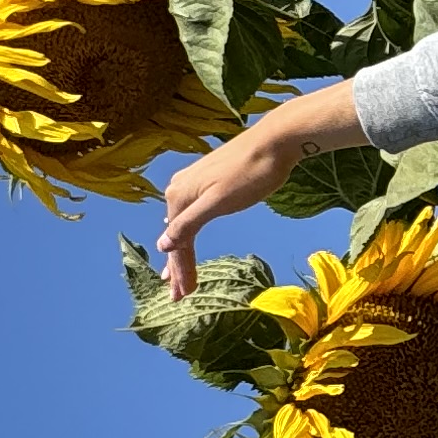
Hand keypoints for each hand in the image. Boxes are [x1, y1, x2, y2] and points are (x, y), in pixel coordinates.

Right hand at [156, 82, 362, 296]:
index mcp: (179, 195)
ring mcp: (193, 183)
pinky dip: (190, 233)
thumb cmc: (250, 173)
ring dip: (183, 252)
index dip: (180, 271)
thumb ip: (190, 223)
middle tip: (179, 295)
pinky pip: (192, 214)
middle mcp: (180, 188)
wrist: (275, 141)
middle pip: (178, 236)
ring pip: (184, 226)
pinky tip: (187, 240)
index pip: (177, 244)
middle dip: (178, 267)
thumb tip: (162, 245)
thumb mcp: (218, 202)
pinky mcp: (208, 180)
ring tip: (180, 277)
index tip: (182, 296)